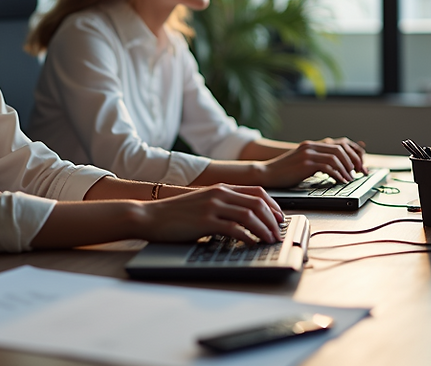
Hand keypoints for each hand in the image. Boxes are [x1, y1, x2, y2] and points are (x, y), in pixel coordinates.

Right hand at [139, 185, 283, 243]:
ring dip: (264, 229)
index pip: (256, 190)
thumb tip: (244, 218)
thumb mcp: (202, 202)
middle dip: (273, 219)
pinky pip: (234, 228)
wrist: (150, 216)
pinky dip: (248, 237)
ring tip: (270, 240)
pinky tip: (252, 244)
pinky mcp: (205, 221)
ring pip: (249, 214)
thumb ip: (222, 205)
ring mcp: (212, 206)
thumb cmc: (175, 214)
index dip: (273, 205)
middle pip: (257, 202)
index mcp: (220, 188)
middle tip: (278, 232)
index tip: (280, 218)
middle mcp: (219, 193)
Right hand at [260, 137, 365, 187]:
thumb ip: (316, 161)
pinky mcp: (305, 164)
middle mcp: (310, 146)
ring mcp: (308, 154)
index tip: (359, 165)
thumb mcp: (302, 162)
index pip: (339, 144)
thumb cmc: (284, 172)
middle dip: (353, 162)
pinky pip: (328, 167)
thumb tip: (335, 167)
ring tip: (350, 178)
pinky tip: (340, 181)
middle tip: (359, 173)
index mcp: (311, 145)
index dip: (352, 154)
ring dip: (346, 169)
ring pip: (336, 157)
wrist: (267, 174)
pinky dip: (338, 175)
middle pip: (340, 149)